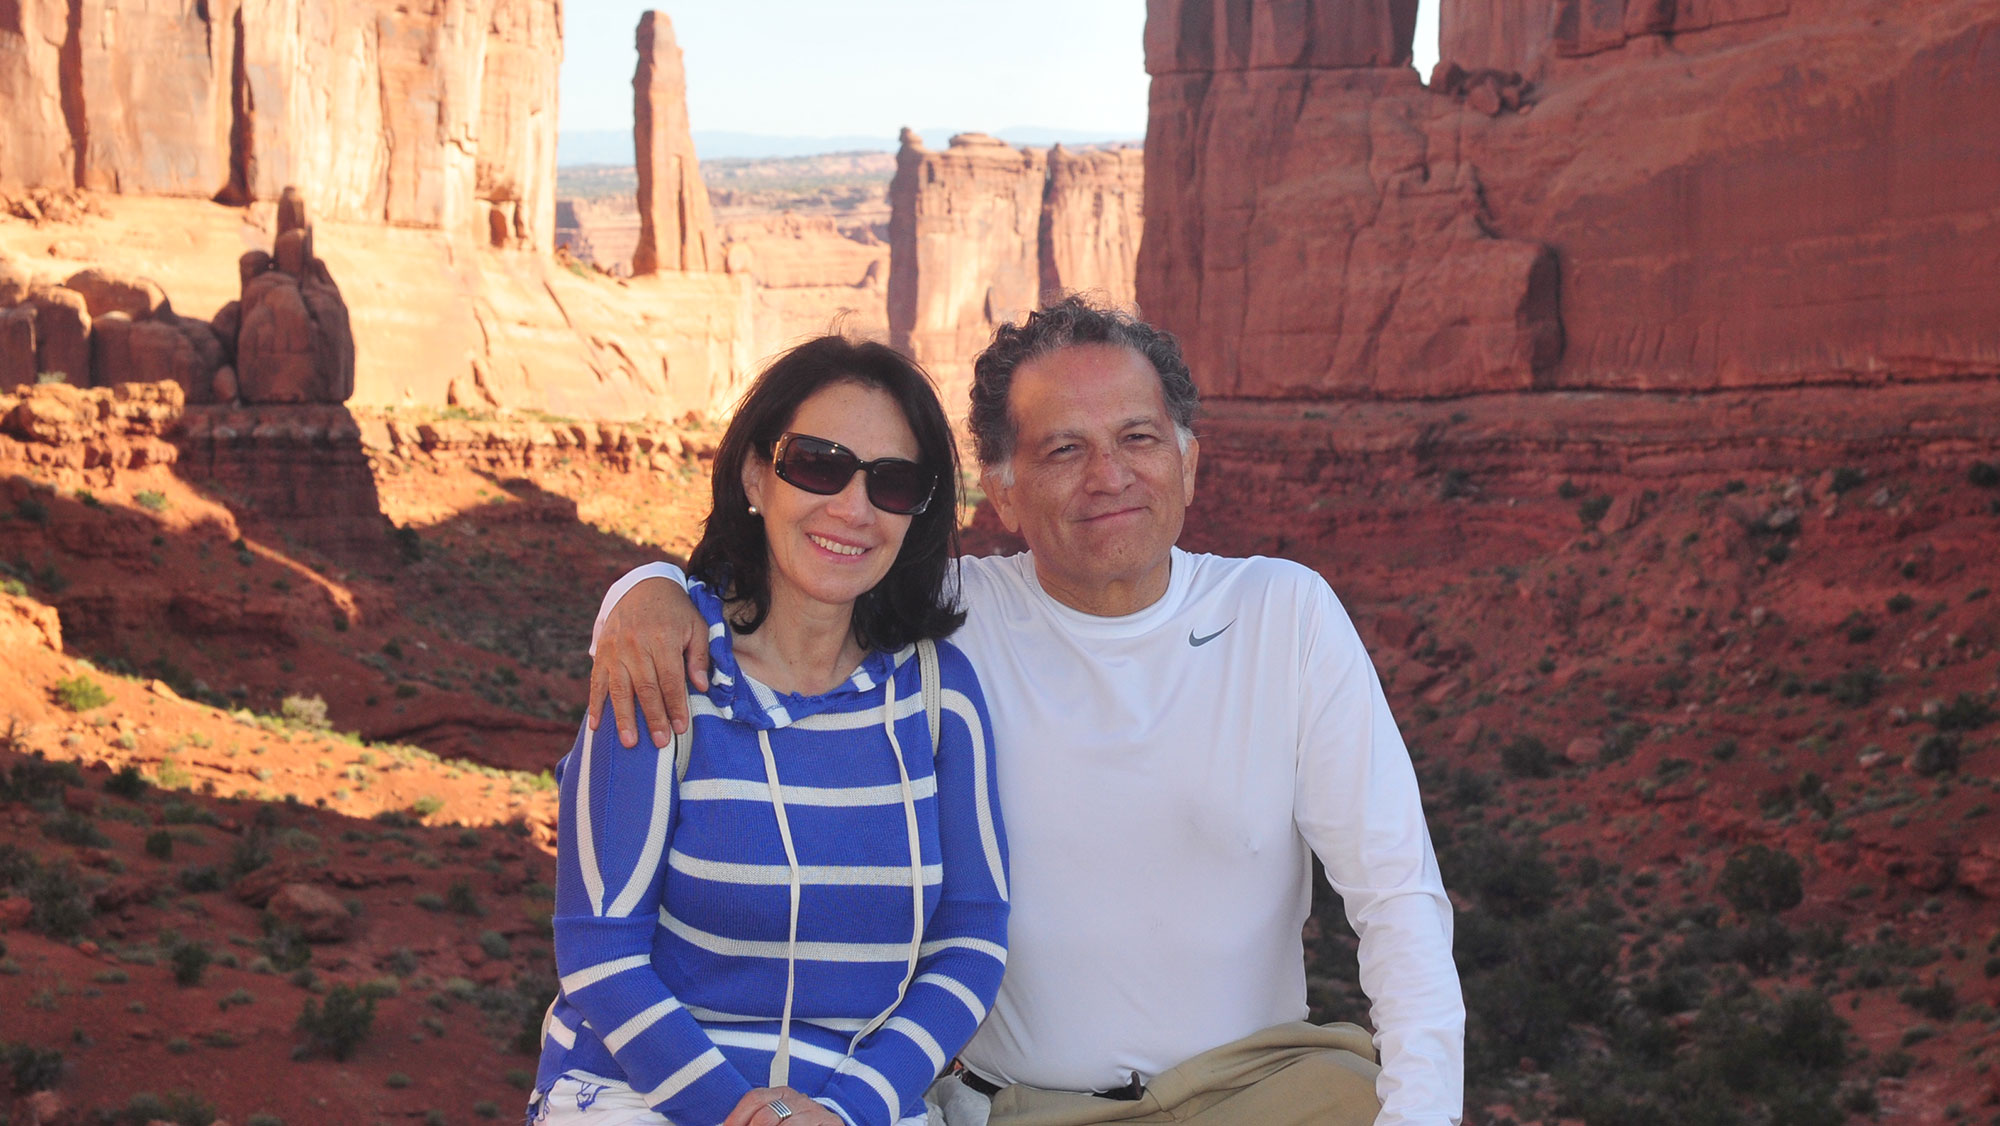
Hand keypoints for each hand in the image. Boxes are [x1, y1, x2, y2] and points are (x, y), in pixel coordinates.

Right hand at [587, 576, 709, 745]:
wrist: (642, 587)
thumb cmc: (676, 612)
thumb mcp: (696, 627)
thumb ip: (700, 656)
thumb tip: (701, 687)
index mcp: (663, 639)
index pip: (670, 679)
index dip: (675, 705)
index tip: (680, 728)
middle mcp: (636, 645)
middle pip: (645, 688)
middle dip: (654, 718)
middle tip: (660, 743)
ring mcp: (615, 650)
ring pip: (619, 689)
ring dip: (624, 718)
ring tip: (630, 743)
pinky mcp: (601, 653)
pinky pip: (596, 682)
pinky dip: (595, 705)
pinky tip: (597, 726)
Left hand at [722, 1086, 846, 1125]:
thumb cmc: (796, 1124)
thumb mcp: (777, 1118)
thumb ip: (758, 1119)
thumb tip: (728, 1125)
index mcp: (782, 1094)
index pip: (755, 1098)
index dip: (737, 1117)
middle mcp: (799, 1099)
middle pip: (767, 1114)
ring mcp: (816, 1112)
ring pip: (787, 1125)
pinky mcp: (832, 1123)